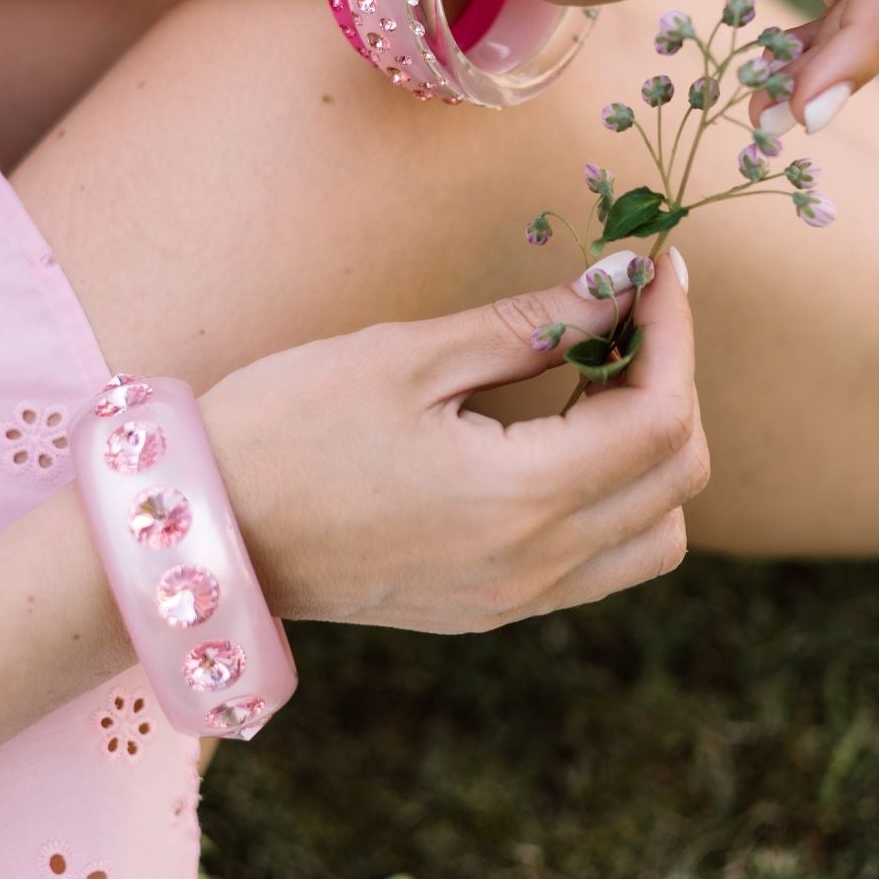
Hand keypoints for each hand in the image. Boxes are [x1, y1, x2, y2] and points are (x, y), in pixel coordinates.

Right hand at [198, 255, 702, 633]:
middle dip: (674, 378)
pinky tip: (566, 433)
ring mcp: (517, 601)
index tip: (655, 268)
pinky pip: (604, 563)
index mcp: (520, 500)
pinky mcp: (491, 610)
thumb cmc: (287, 427)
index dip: (673, 332)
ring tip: (600, 374)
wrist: (202, 532)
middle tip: (629, 309)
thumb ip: (528, 324)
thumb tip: (617, 284)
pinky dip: (619, 495)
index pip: (659, 415)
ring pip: (655, 533)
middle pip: (676, 477)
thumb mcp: (408, 355)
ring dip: (655, 448)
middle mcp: (536, 567)